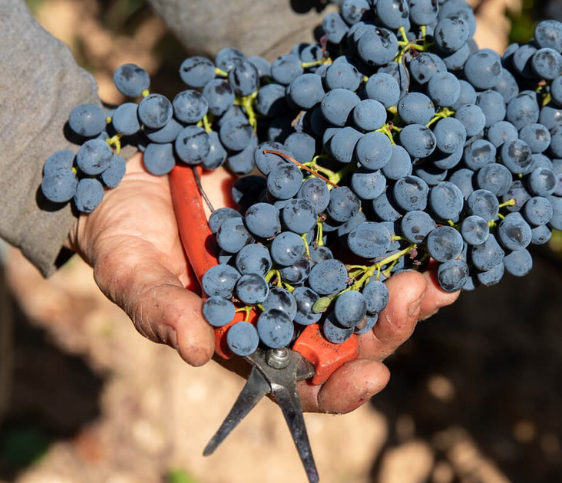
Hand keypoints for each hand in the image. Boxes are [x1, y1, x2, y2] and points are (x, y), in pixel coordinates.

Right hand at [67, 153, 460, 412]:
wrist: (122, 171)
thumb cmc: (120, 238)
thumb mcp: (130, 275)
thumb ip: (161, 312)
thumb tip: (197, 353)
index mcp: (255, 340)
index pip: (308, 384)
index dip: (343, 389)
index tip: (372, 378)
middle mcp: (291, 305)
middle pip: (355, 333)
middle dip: (391, 324)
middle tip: (419, 298)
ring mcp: (307, 257)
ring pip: (369, 280)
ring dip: (409, 279)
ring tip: (442, 263)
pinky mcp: (314, 207)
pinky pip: (362, 219)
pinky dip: (395, 218)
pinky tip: (424, 204)